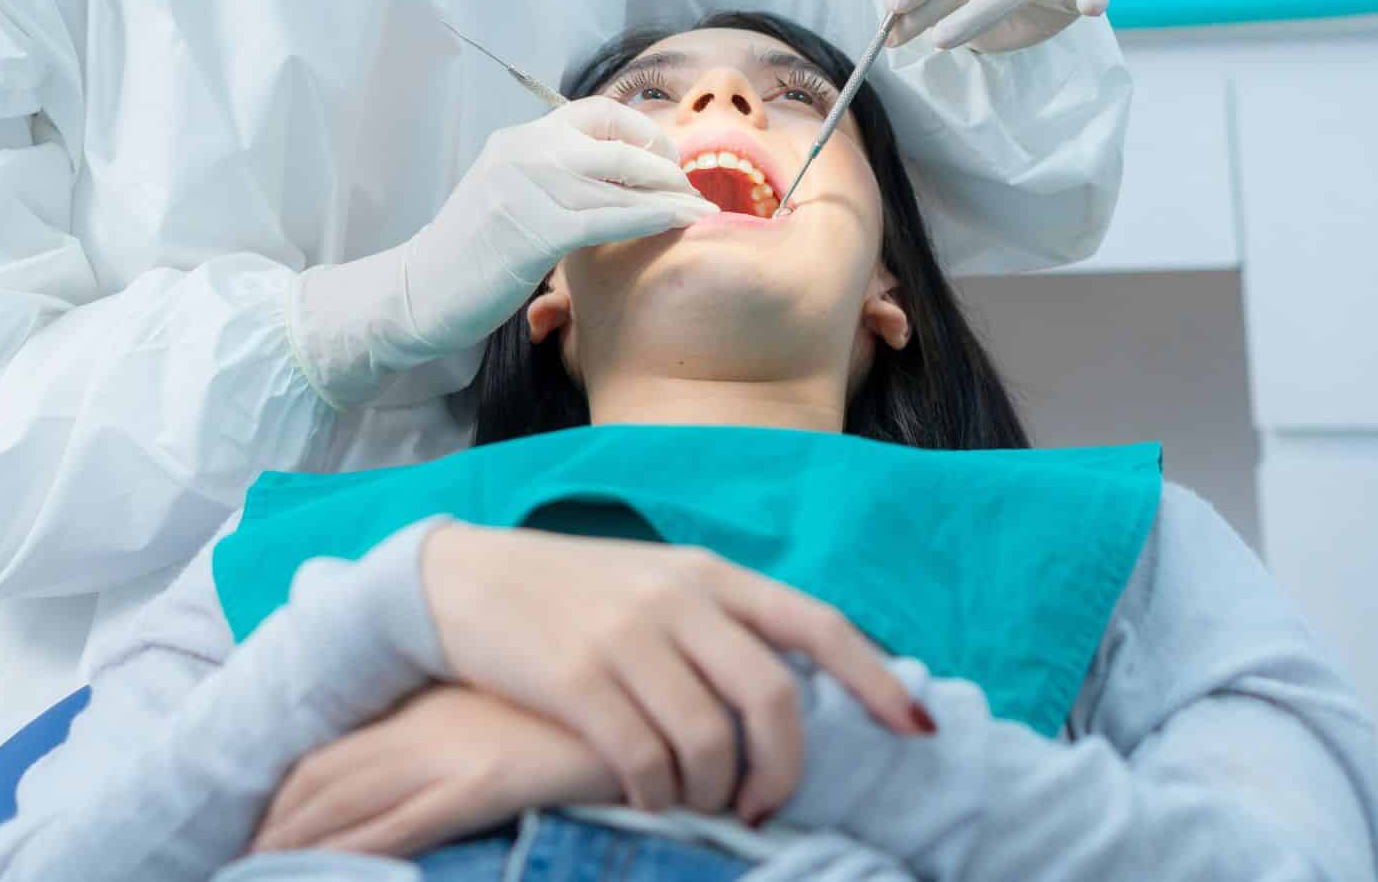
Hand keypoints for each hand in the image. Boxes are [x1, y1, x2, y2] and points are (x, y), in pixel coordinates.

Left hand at [250, 686, 615, 855]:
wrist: (639, 688)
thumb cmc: (573, 710)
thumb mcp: (501, 714)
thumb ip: (458, 737)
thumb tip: (430, 770)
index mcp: (419, 708)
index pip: (328, 753)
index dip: (284, 794)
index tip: (252, 826)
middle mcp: (419, 727)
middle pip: (322, 779)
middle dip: (275, 824)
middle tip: (235, 857)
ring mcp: (445, 753)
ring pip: (347, 804)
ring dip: (298, 844)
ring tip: (258, 871)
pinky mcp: (479, 781)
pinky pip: (401, 825)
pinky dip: (356, 852)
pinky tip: (327, 874)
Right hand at [392, 98, 714, 358]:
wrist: (418, 291)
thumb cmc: (469, 254)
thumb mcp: (507, 196)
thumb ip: (552, 178)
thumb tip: (615, 178)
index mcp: (517, 140)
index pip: (594, 111)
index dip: (640, 131)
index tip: (664, 159)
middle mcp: (523, 152)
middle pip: (616, 141)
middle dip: (664, 163)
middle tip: (688, 189)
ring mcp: (528, 188)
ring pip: (620, 180)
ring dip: (670, 194)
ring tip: (699, 209)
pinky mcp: (535, 231)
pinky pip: (610, 217)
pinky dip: (653, 217)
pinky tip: (679, 224)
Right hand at [418, 525, 928, 821]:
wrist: (460, 581)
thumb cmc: (568, 592)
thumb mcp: (653, 583)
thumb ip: (718, 622)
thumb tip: (795, 688)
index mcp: (709, 572)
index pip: (817, 624)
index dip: (876, 680)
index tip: (917, 732)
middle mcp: (678, 599)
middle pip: (773, 700)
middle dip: (783, 772)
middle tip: (761, 805)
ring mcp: (627, 638)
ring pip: (709, 744)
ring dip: (709, 793)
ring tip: (691, 800)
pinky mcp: (577, 679)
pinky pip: (644, 762)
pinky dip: (654, 794)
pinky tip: (641, 793)